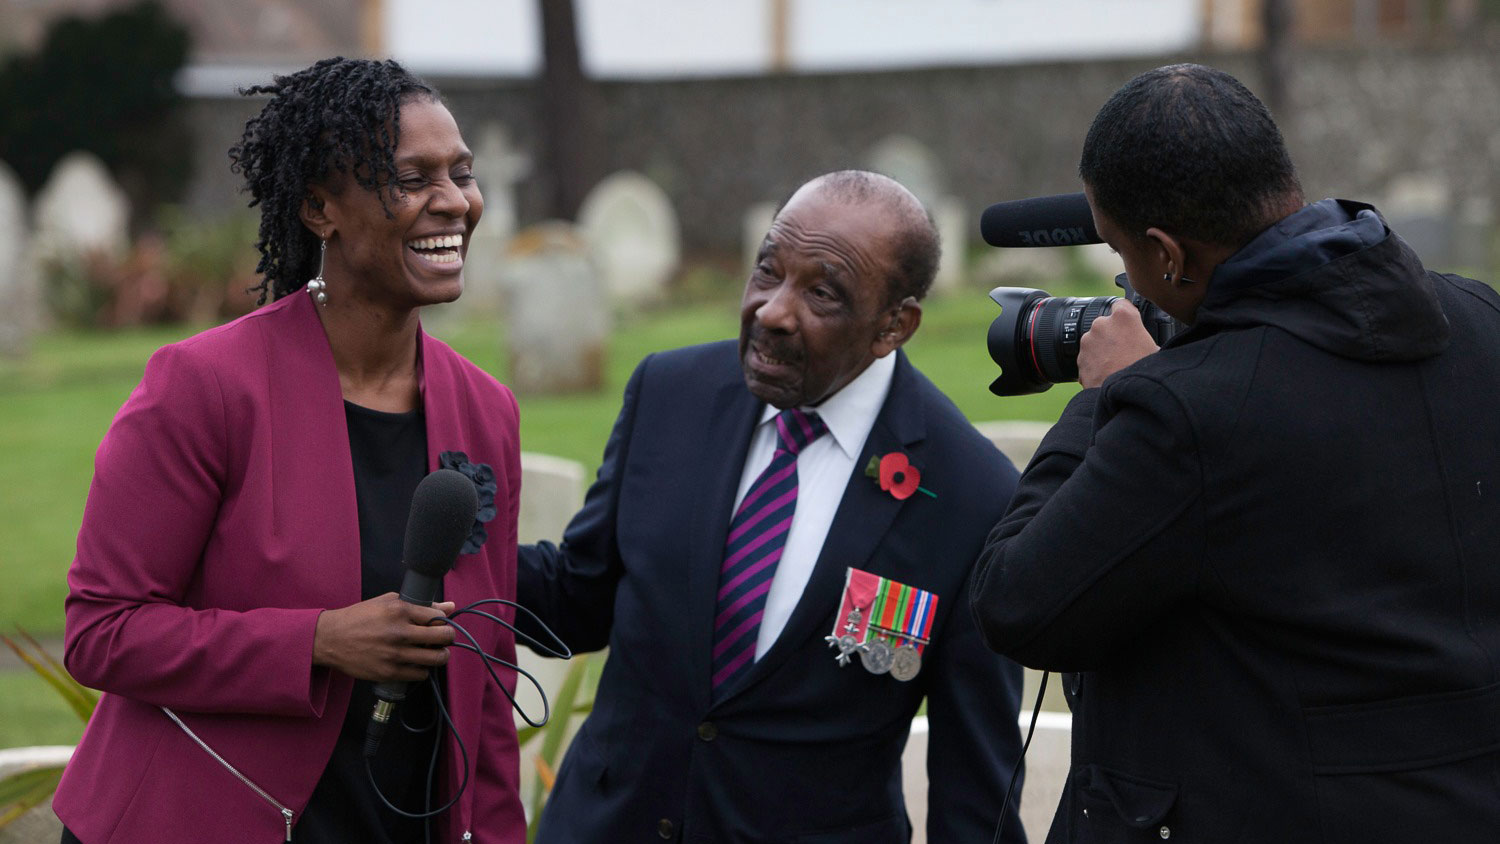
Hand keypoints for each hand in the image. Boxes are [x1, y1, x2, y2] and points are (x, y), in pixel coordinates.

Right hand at [313, 593, 456, 682]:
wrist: (330, 639)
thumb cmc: (359, 617)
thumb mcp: (387, 602)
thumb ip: (420, 604)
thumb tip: (449, 606)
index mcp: (400, 610)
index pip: (439, 617)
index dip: (443, 620)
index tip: (439, 623)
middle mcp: (400, 633)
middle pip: (444, 638)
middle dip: (448, 638)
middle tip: (443, 639)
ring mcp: (395, 655)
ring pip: (436, 659)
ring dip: (440, 655)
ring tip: (433, 652)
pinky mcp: (389, 672)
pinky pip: (420, 674)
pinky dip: (423, 669)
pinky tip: (416, 663)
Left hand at [1078, 299, 1159, 387]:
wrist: (1124, 398)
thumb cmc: (1143, 373)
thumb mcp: (1156, 349)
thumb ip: (1146, 336)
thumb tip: (1148, 340)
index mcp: (1123, 317)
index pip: (1122, 304)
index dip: (1126, 315)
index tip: (1128, 322)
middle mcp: (1102, 324)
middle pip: (1106, 324)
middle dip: (1113, 335)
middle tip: (1125, 352)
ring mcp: (1088, 341)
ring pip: (1095, 341)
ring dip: (1103, 349)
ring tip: (1117, 366)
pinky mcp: (1079, 358)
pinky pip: (1088, 357)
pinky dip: (1095, 363)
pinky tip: (1108, 373)